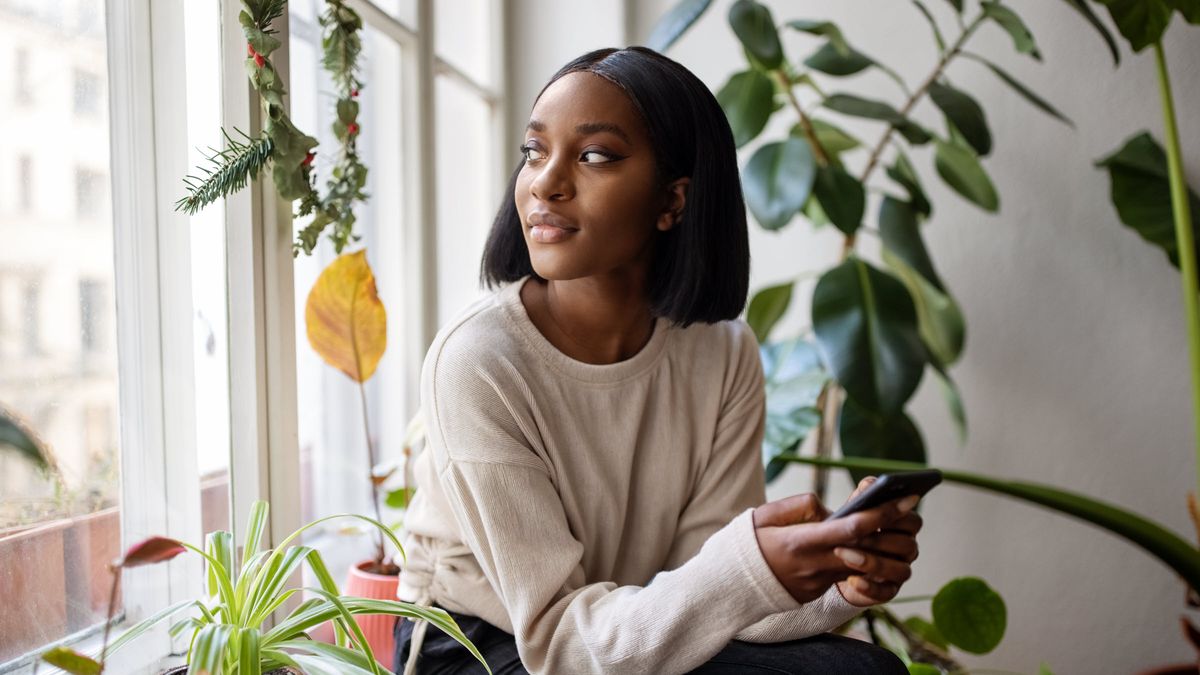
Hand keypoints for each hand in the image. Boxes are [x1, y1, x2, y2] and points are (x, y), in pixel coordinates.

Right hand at [752, 481, 919, 604]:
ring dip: (881, 546)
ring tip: (891, 525)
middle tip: (911, 506)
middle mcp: (814, 565)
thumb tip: (827, 508)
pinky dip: (859, 558)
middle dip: (893, 529)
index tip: (904, 499)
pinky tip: (866, 543)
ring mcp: (818, 582)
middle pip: (866, 548)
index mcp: (800, 542)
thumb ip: (799, 506)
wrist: (730, 585)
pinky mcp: (817, 591)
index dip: (881, 514)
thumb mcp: (764, 515)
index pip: (851, 529)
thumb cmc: (746, 544)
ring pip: (862, 565)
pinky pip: (845, 574)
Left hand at [834, 476, 923, 606]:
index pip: (913, 521)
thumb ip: (863, 495)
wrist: (834, 562)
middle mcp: (907, 549)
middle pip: (908, 545)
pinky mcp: (887, 591)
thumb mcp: (853, 510)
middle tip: (855, 535)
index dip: (898, 517)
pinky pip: (886, 593)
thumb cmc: (848, 529)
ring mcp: (899, 571)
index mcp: (903, 527)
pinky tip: (851, 579)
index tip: (879, 512)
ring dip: (873, 562)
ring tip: (845, 555)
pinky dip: (870, 587)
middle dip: (881, 539)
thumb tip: (871, 483)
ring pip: (901, 570)